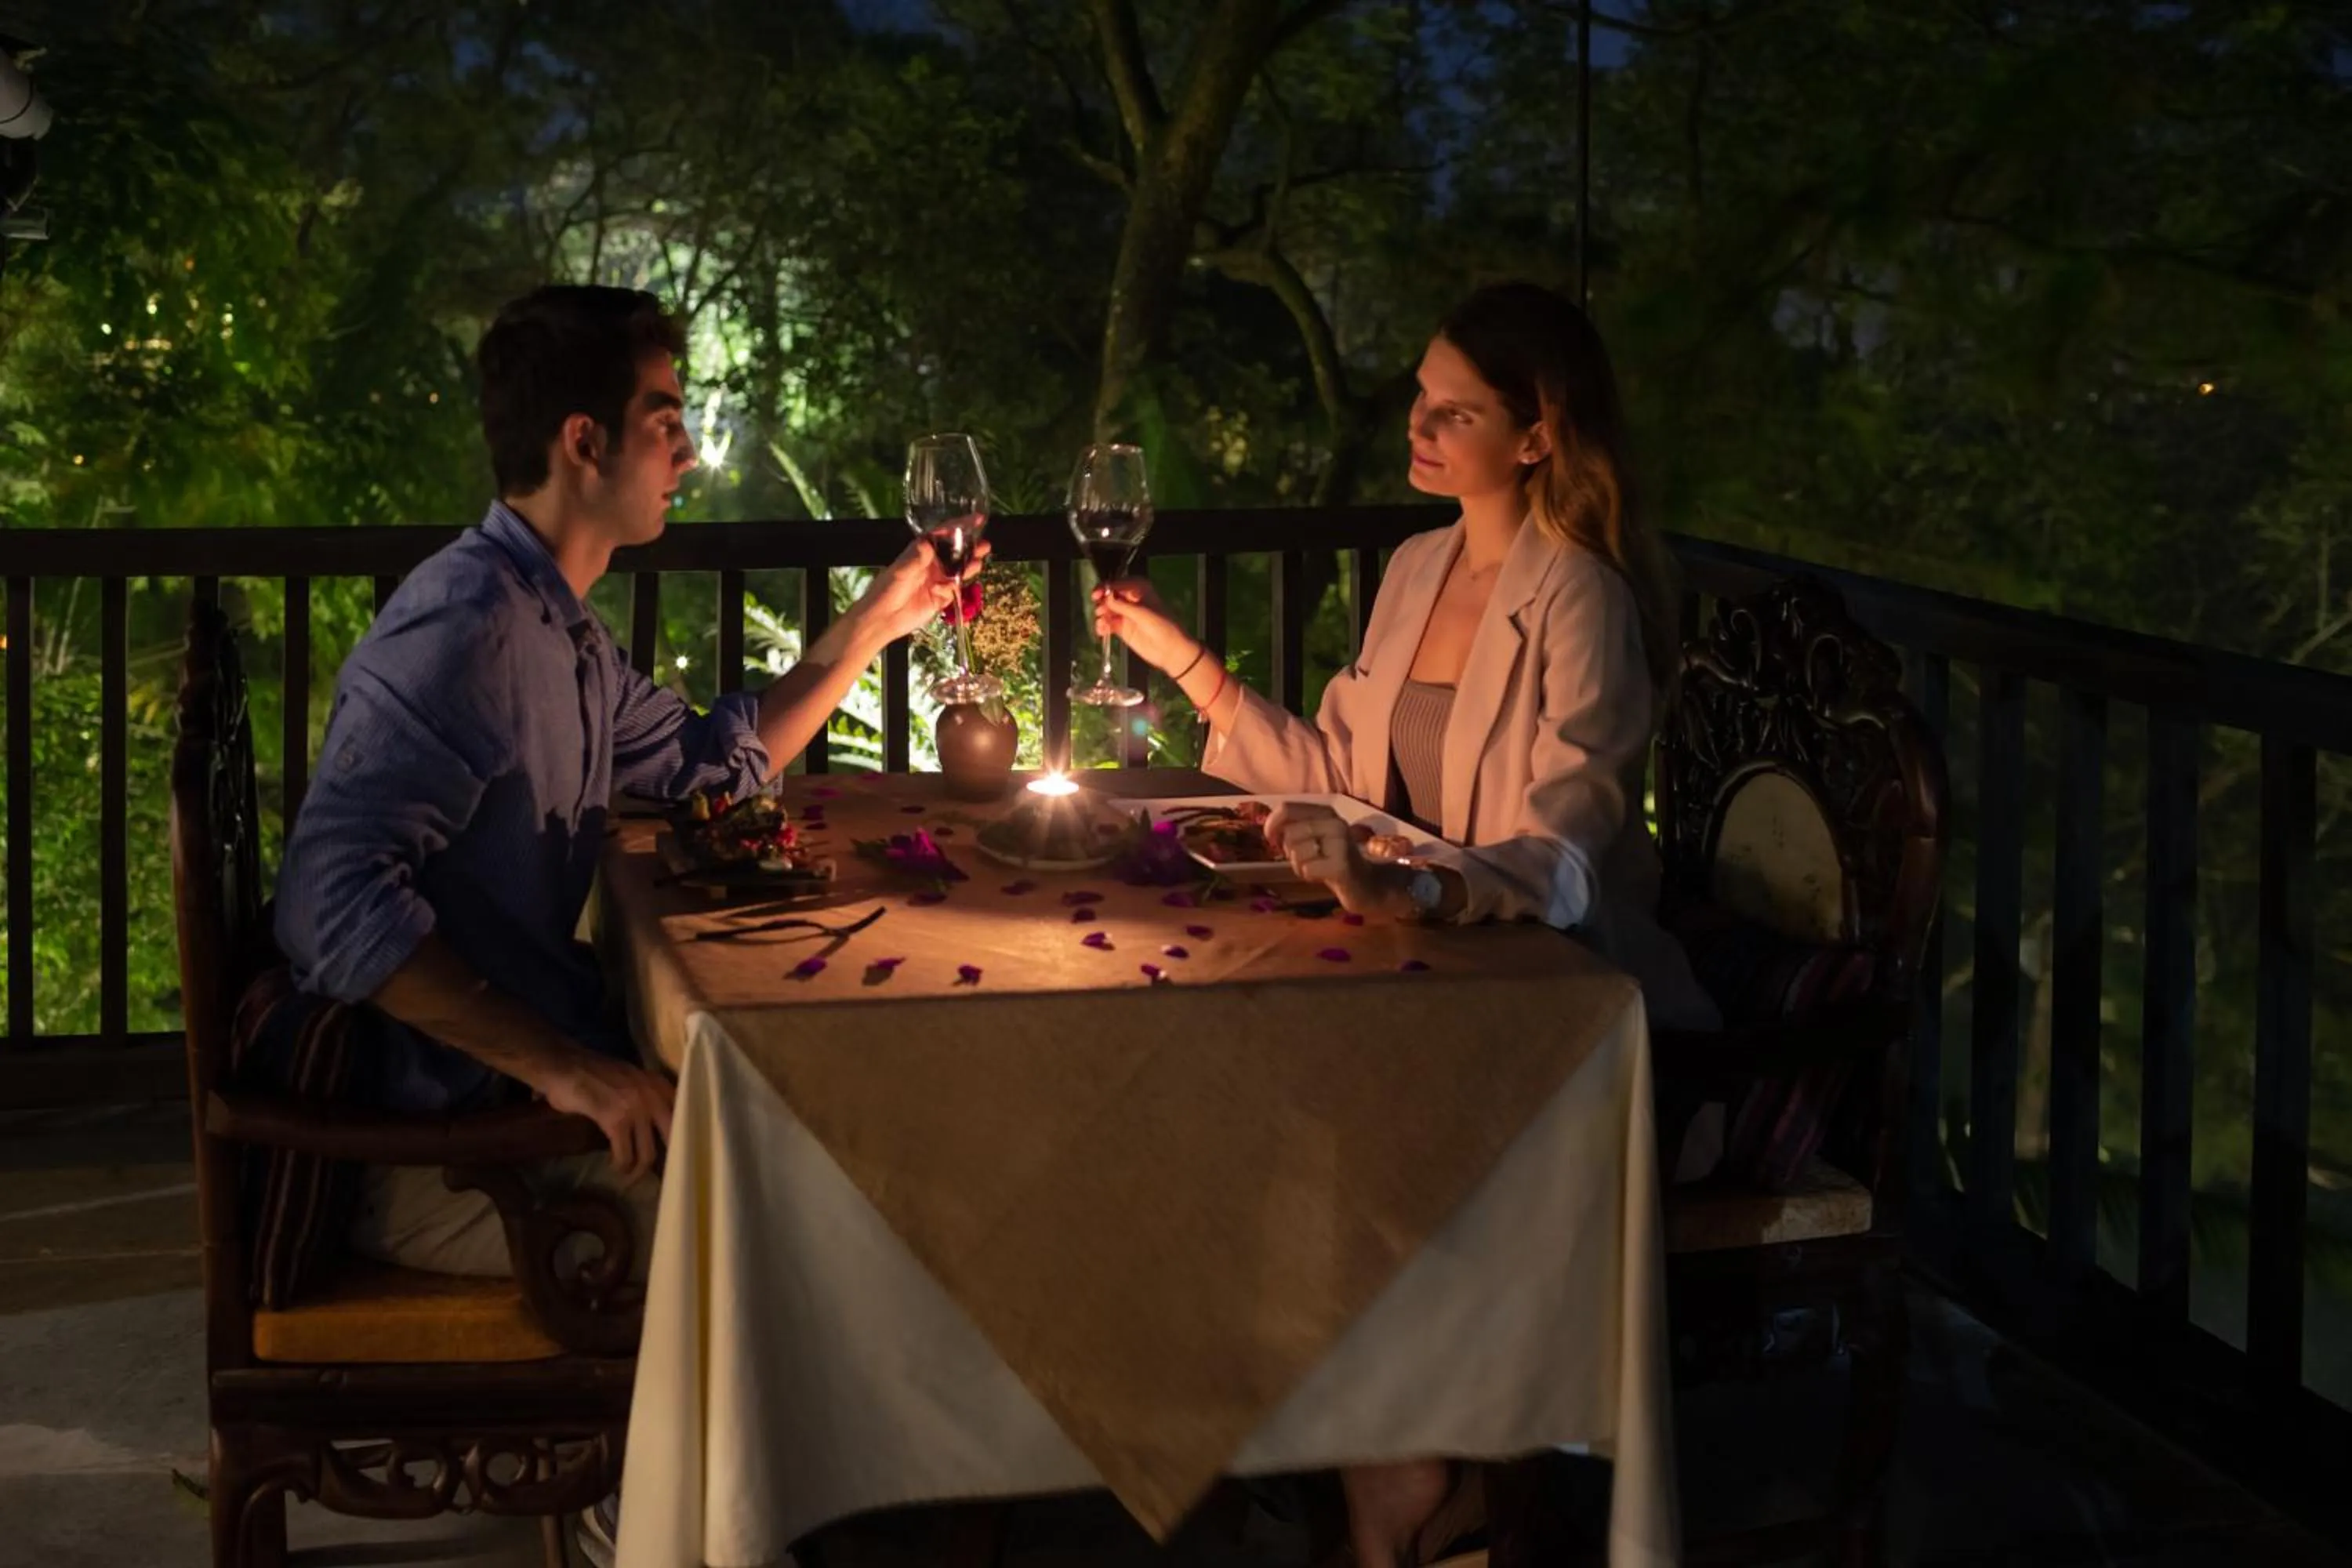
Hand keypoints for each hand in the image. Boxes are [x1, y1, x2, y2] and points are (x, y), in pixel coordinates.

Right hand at [537, 1051, 676, 1182]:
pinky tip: (615, 1167)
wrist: (563, 1066)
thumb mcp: (630, 1079)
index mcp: (659, 1084)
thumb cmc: (593, 1074)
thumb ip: (646, 1096)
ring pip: (648, 1153)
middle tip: (660, 1176)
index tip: (678, 1158)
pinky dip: (620, 1166)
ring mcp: (636, 1108)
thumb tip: (657, 1126)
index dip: (683, 1141)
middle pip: (673, 1140)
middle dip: (668, 1163)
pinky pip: (625, 1154)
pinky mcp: (616, 1121)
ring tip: (629, 1176)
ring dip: (637, 1171)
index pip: (684, 1117)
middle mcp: (654, 1096)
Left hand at [857, 536, 991, 645]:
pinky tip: (955, 586)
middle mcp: (932, 563)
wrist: (883, 618)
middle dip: (971, 547)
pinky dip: (957, 587)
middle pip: (956, 552)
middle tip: (985, 545)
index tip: (976, 519)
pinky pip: (955, 589)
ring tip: (979, 561)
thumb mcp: (900, 571)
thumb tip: (927, 543)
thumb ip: (915, 558)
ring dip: (970, 565)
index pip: (943, 534)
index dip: (960, 526)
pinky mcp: (941, 597)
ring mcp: (938, 579)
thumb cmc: (886, 590)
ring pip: (959, 569)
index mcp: (921, 551)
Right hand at [1091, 578, 1197, 674]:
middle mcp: (1131, 599)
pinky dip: (1102, 626)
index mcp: (1139, 589)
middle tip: (1099, 611)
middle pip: (1109, 595)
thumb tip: (1106, 598)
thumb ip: (1123, 606)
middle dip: (1102, 601)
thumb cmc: (1162, 627)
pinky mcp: (1122, 629)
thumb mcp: (1143, 613)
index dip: (1106, 587)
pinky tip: (1102, 632)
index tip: (1097, 595)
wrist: (1171, 650)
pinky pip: (1107, 624)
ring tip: (1103, 623)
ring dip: (1101, 615)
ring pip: (1106, 609)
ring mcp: (1125, 614)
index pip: (1118, 583)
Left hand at [1265, 801, 1398, 916]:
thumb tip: (1269, 828)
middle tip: (1305, 859)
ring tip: (1316, 867)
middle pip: (1290, 833)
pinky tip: (1323, 876)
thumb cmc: (1333, 860)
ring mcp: (1340, 844)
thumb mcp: (1314, 838)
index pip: (1288, 808)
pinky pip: (1307, 869)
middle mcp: (1335, 823)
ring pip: (1297, 852)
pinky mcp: (1341, 865)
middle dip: (1290, 851)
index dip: (1272, 823)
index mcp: (1326, 812)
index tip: (1271, 838)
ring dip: (1299, 865)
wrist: (1366, 884)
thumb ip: (1294, 827)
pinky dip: (1309, 876)